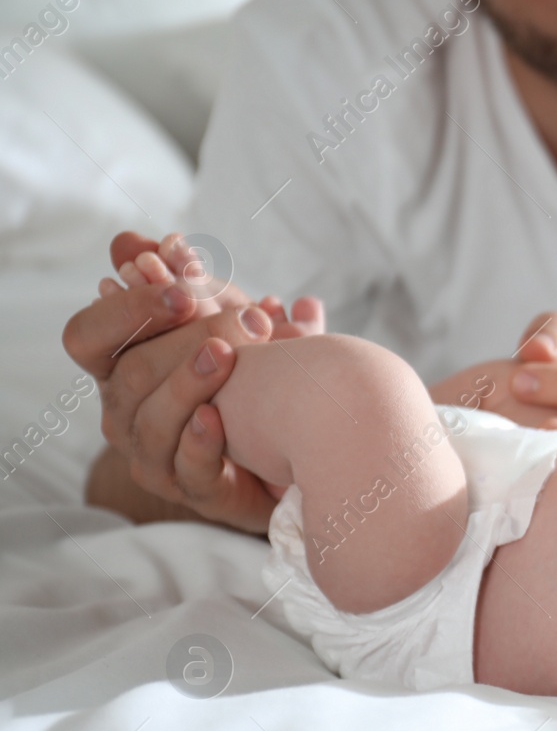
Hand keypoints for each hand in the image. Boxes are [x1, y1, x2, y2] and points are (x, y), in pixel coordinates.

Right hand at [63, 232, 323, 531]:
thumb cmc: (247, 375)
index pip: (87, 335)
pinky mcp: (193, 490)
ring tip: (229, 355)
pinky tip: (219, 416)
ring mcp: (153, 454)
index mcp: (121, 366)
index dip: (126, 310)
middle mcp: (124, 412)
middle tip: (243, 318)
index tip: (182, 288)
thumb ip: (195, 283)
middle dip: (185, 339)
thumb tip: (162, 241)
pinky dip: (201, 439)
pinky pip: (186, 466)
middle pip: (131, 372)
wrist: (294, 443)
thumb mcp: (226, 320)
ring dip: (191, 383)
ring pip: (151, 420)